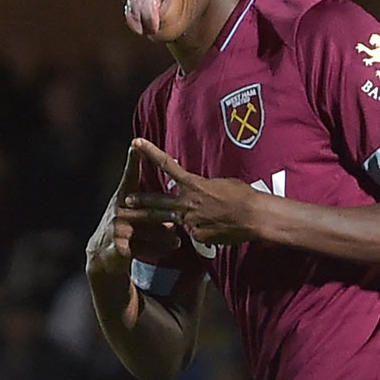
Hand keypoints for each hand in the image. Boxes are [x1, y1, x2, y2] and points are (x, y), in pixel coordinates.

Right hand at [86, 143, 182, 275]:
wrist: (104, 254)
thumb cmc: (126, 226)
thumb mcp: (133, 209)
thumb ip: (151, 200)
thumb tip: (174, 195)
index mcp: (123, 196)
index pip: (130, 176)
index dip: (133, 160)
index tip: (136, 144)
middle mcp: (119, 209)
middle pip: (147, 209)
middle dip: (165, 213)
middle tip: (180, 216)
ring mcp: (117, 228)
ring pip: (150, 230)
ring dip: (166, 235)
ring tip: (178, 237)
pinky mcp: (119, 246)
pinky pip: (146, 248)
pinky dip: (161, 248)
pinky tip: (173, 246)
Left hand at [127, 138, 260, 245]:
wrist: (254, 216)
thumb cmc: (242, 195)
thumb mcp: (220, 184)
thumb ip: (204, 188)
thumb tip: (201, 193)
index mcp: (193, 184)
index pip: (167, 165)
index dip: (149, 152)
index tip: (136, 143)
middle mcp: (187, 203)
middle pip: (157, 202)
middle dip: (141, 202)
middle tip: (126, 203)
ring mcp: (190, 221)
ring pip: (172, 221)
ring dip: (159, 223)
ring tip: (146, 227)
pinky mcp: (197, 236)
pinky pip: (195, 234)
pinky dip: (201, 231)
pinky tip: (215, 230)